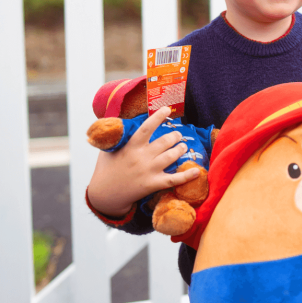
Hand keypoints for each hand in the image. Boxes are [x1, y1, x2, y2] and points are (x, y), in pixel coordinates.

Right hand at [86, 107, 202, 216]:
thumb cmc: (106, 168)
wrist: (104, 194)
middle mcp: (141, 157)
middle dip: (175, 136)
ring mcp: (148, 171)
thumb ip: (118, 136)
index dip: (158, 117)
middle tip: (177, 135)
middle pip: (165, 142)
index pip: (147, 128)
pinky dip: (187, 175)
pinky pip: (174, 179)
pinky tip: (197, 171)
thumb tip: (121, 120)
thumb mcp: (108, 149)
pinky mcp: (153, 184)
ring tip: (183, 146)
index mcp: (131, 146)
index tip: (167, 108)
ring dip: (180, 149)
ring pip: (171, 156)